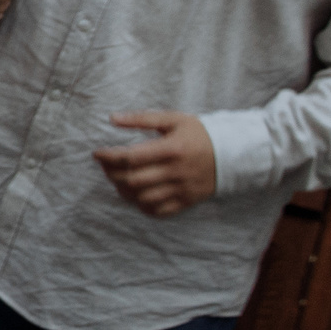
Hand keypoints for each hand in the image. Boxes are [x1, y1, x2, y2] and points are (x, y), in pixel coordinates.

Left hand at [94, 111, 217, 216]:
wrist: (233, 153)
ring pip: (142, 198)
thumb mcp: (173, 119)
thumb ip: (141, 118)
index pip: (130, 157)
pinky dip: (142, 206)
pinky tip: (136, 195)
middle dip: (112, 174)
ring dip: (124, 191)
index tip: (97, 154)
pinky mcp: (187, 201)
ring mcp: (182, 189)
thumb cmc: (199, 133)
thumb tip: (112, 118)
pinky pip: (159, 211)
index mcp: (171, 149)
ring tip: (119, 179)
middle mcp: (176, 172)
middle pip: (133, 180)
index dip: (108, 157)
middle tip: (107, 166)